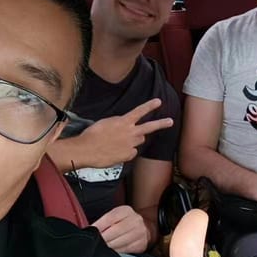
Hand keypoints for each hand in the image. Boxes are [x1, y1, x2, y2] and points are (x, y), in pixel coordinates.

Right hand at [54, 99, 172, 168]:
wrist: (87, 150)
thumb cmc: (92, 135)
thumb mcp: (106, 123)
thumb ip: (118, 123)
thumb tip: (124, 126)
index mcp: (123, 122)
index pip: (139, 111)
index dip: (149, 106)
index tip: (158, 102)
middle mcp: (130, 133)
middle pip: (149, 127)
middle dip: (161, 123)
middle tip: (170, 121)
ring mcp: (131, 145)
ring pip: (139, 141)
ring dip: (134, 140)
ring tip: (120, 141)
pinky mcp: (128, 155)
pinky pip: (131, 153)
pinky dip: (126, 152)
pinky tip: (115, 151)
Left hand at [92, 205, 150, 253]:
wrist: (146, 228)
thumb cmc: (125, 222)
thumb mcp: (116, 216)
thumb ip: (104, 221)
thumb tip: (89, 230)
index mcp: (126, 211)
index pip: (109, 218)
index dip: (97, 226)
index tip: (89, 232)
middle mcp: (134, 221)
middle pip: (114, 231)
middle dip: (102, 239)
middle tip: (92, 243)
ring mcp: (139, 233)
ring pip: (119, 243)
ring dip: (107, 247)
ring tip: (100, 249)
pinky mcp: (140, 245)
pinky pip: (124, 250)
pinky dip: (115, 252)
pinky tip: (110, 252)